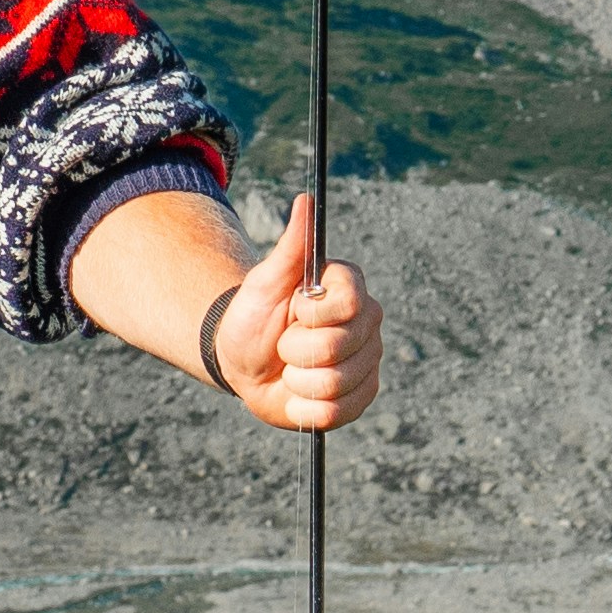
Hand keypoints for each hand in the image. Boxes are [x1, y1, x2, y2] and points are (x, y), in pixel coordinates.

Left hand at [212, 195, 379, 435]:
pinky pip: (336, 413)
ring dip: (297, 380)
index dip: (312, 313)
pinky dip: (304, 408)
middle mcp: (367, 324)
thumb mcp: (265, 281)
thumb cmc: (254, 315)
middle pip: (338, 348)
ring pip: (336, 384)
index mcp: (350, 290)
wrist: (244, 363)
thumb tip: (305, 199)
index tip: (294, 310)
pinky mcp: (359, 398)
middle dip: (295, 350)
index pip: (349, 303)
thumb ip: (290, 245)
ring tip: (289, 369)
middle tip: (284, 343)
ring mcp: (367, 363)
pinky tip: (296, 394)